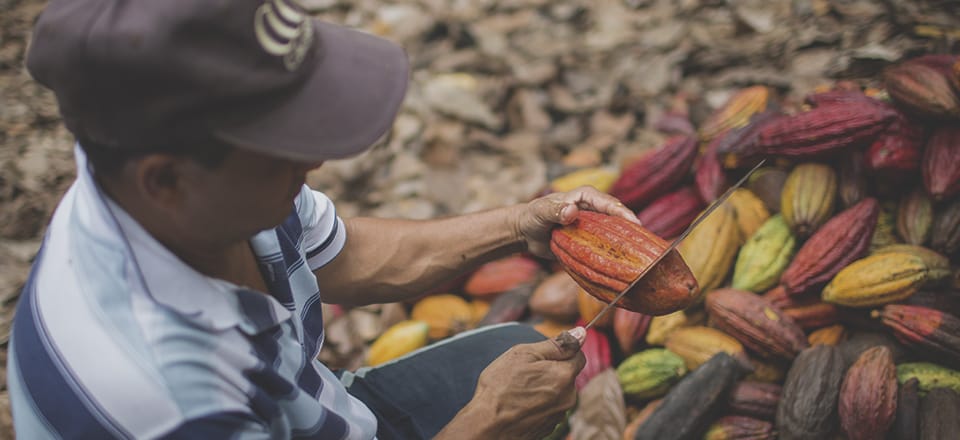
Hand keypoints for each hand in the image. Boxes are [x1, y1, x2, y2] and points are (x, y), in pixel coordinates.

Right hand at [459, 328, 586, 438]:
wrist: (488, 427)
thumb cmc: (501, 388)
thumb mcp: (524, 354)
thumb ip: (556, 344)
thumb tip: (580, 332)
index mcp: (564, 376)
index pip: (578, 355)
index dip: (562, 351)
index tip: (542, 354)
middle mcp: (568, 397)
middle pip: (568, 375)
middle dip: (552, 370)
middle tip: (525, 371)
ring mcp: (559, 414)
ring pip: (558, 392)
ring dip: (545, 387)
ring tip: (520, 389)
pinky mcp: (549, 427)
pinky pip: (549, 407)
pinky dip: (539, 403)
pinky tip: (520, 403)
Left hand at [516, 186, 639, 257]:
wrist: (526, 233)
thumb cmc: (533, 216)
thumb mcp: (541, 212)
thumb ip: (555, 210)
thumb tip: (571, 211)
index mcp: (586, 196)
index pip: (609, 203)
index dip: (623, 213)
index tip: (635, 224)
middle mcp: (594, 209)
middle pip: (618, 219)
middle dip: (632, 230)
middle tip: (645, 245)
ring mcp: (595, 226)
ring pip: (615, 234)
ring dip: (626, 244)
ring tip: (640, 257)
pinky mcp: (591, 241)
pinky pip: (605, 247)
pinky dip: (614, 254)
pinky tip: (623, 266)